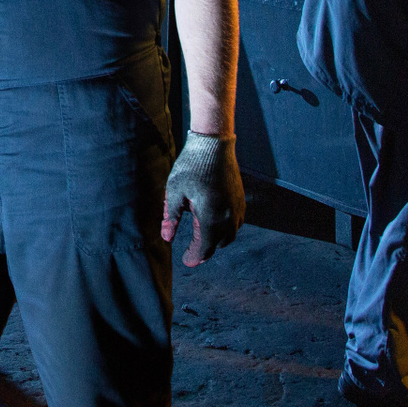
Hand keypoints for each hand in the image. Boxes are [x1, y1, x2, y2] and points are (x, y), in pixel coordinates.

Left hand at [161, 133, 244, 266]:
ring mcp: (237, 208)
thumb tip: (166, 238)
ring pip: (229, 235)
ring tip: (202, 236)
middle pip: (218, 244)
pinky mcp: (241, 199)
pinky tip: (215, 221)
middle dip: (205, 249)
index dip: (194, 257)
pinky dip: (225, 228)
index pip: (204, 248)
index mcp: (211, 218)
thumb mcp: (174, 192)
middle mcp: (228, 217)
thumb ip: (170, 217)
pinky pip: (236, 222)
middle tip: (192, 250)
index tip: (186, 262)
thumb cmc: (191, 166)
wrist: (213, 144)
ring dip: (216, 239)